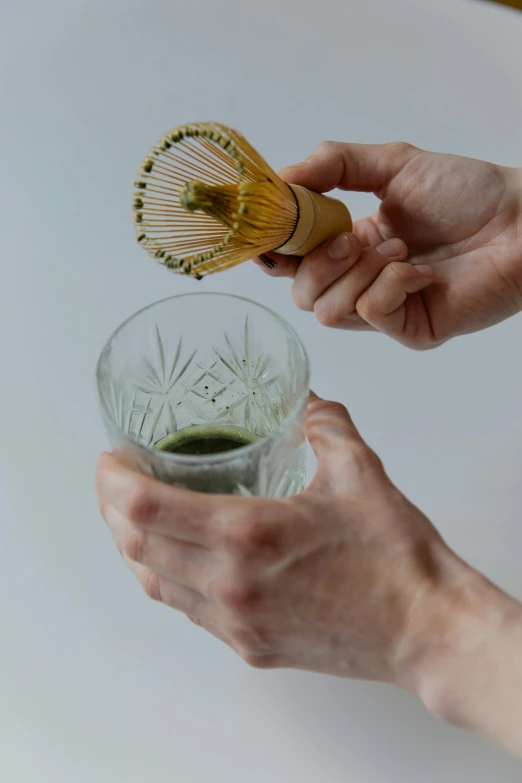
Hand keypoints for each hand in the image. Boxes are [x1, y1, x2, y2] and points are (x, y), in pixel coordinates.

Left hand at [96, 393, 521, 755]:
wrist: (425, 630)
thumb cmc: (395, 557)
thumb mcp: (359, 470)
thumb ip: (323, 423)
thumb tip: (306, 401)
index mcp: (248, 534)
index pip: (144, 507)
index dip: (111, 481)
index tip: (108, 460)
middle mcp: (229, 583)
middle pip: (135, 546)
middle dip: (111, 509)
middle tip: (115, 481)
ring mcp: (235, 621)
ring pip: (153, 584)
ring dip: (132, 546)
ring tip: (134, 516)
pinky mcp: (249, 645)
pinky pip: (185, 611)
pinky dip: (165, 578)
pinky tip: (177, 558)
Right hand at [257, 143, 521, 348]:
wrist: (521, 220)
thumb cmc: (467, 192)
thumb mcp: (393, 164)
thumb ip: (335, 163)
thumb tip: (282, 175)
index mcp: (350, 244)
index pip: (292, 261)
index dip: (276, 250)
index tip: (271, 229)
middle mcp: (361, 280)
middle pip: (301, 295)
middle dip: (318, 263)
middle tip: (351, 237)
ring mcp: (384, 310)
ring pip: (328, 311)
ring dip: (358, 272)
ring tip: (398, 248)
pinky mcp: (408, 330)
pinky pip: (371, 313)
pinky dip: (391, 284)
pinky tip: (421, 270)